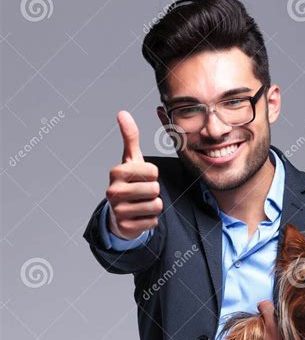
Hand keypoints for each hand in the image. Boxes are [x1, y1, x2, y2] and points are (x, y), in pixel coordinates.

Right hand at [106, 110, 162, 239]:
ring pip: (156, 206)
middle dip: (154, 191)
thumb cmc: (129, 182)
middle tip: (142, 193)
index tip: (142, 177)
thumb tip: (122, 112)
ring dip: (153, 206)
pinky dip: (150, 220)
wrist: (119, 214)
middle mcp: (113, 191)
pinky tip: (139, 216)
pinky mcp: (125, 227)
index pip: (153, 171)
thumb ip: (129, 137)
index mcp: (116, 172)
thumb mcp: (130, 160)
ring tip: (141, 204)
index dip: (153, 175)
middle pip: (155, 189)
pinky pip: (153, 222)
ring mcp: (118, 210)